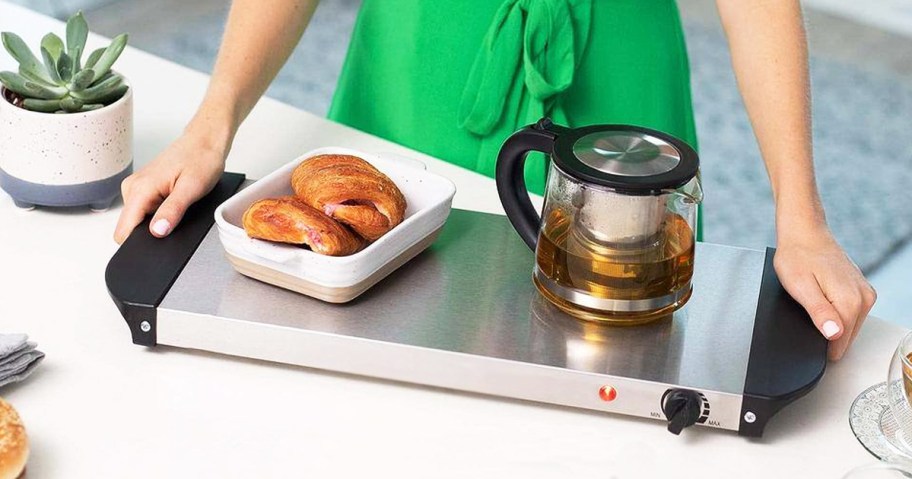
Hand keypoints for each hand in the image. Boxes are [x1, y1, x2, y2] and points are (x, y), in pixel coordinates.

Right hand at [114, 132, 227, 243]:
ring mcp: (137, 188)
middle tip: (177, 219)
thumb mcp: (191, 189)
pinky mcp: (145, 189)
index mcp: (139, 189)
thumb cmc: (200, 159)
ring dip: (159, 221)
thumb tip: (157, 232)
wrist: (204, 142)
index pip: (123, 231)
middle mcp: (132, 188)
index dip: (137, 244)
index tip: (155, 246)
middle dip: (152, 232)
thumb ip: (172, 211)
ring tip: (179, 206)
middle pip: (131, 228)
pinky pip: (146, 211)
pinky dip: (160, 213)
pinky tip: (176, 203)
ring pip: (139, 221)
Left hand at [774, 225, 876, 360]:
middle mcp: (864, 298)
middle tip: (806, 313)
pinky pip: (850, 312)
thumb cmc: (798, 256)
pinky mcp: (860, 288)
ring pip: (849, 325)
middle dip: (826, 333)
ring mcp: (865, 292)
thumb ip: (819, 313)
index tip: (806, 337)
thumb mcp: (800, 287)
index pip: (840, 343)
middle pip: (846, 335)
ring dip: (832, 322)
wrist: (804, 233)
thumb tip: (834, 334)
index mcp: (850, 301)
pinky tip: (822, 299)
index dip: (821, 346)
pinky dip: (836, 312)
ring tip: (813, 302)